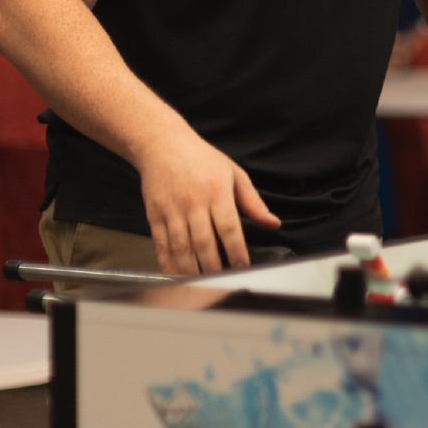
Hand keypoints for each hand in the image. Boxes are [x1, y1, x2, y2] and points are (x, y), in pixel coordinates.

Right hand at [133, 127, 280, 273]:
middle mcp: (193, 202)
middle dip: (214, 266)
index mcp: (217, 192)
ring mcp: (172, 210)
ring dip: (191, 269)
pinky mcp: (154, 215)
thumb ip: (253, 203)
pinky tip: (176, 274)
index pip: (229, 228)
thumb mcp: (234, 174)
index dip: (236, 251)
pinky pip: (161, 244)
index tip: (242, 267)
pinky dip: (168, 262)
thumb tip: (272, 223)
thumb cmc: (201, 158)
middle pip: (204, 242)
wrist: (162, 144)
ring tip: (201, 283)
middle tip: (222, 281)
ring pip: (181, 247)